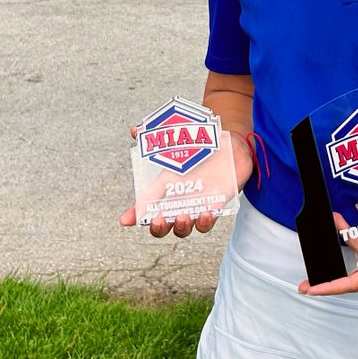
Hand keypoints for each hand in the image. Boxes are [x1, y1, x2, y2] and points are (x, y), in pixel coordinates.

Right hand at [120, 127, 254, 238]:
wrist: (232, 145)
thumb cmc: (204, 146)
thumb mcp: (180, 140)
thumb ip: (158, 136)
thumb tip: (134, 129)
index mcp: (167, 186)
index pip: (146, 205)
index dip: (134, 215)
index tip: (125, 220)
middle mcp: (180, 200)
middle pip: (163, 226)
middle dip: (158, 228)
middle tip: (158, 220)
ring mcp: (197, 205)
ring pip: (184, 229)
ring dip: (180, 227)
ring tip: (182, 217)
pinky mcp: (216, 206)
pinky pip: (208, 223)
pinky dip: (204, 222)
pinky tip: (204, 213)